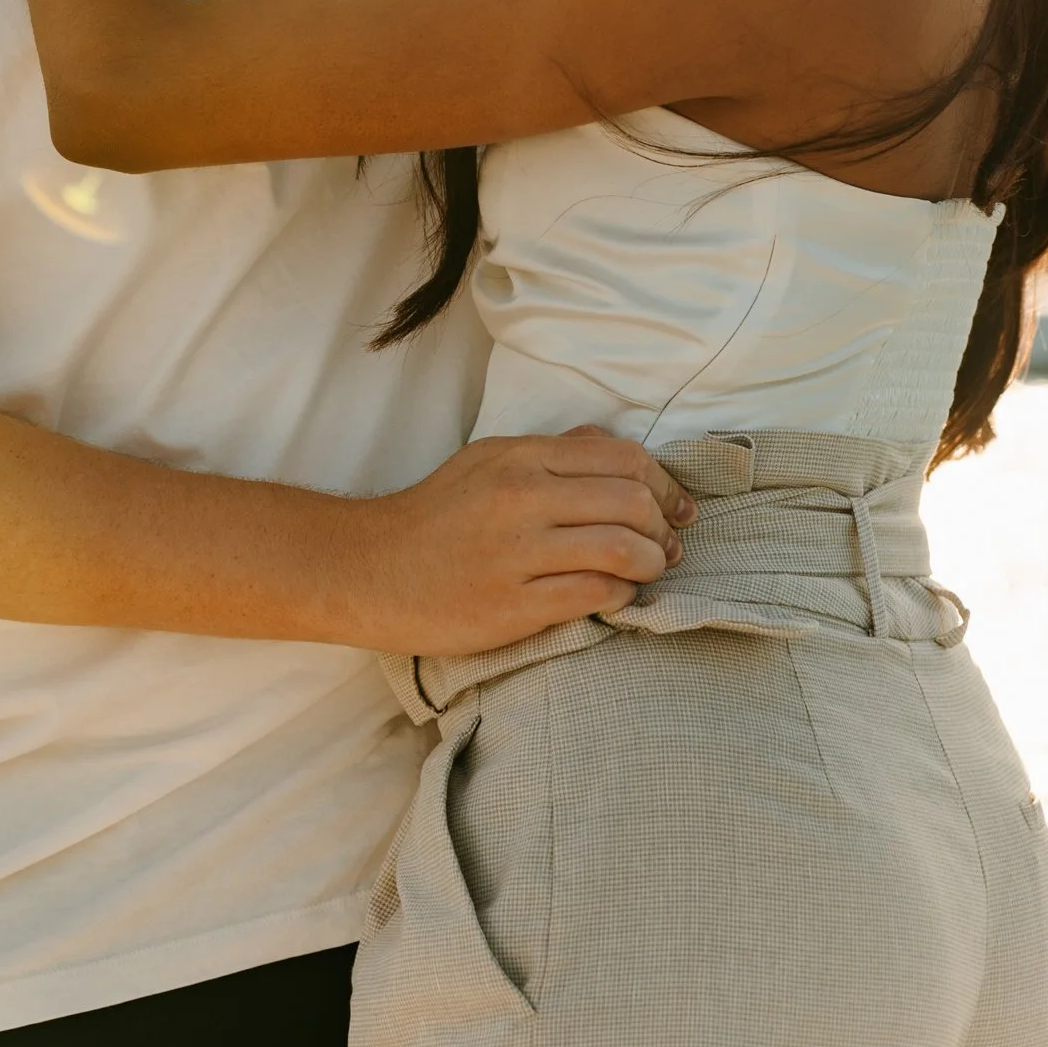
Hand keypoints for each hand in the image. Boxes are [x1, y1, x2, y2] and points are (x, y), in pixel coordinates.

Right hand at [345, 424, 693, 656]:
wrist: (370, 569)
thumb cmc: (434, 516)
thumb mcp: (486, 461)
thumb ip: (550, 451)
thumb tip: (607, 442)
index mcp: (520, 456)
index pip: (622, 457)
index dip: (664, 483)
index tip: (677, 507)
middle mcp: (521, 496)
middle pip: (632, 501)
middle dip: (665, 527)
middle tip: (668, 546)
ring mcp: (517, 552)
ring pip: (623, 548)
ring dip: (652, 563)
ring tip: (649, 571)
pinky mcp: (513, 604)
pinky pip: (595, 594)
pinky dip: (623, 595)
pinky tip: (618, 596)